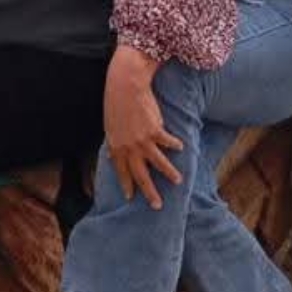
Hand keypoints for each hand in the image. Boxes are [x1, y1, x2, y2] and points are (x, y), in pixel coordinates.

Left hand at [103, 45, 182, 208]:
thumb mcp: (110, 126)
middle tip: (157, 205)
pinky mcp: (156, 131)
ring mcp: (143, 141)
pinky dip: (175, 145)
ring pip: (159, 163)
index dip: (126, 184)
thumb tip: (111, 156)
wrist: (125, 86)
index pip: (121, 171)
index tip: (130, 197)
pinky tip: (181, 147)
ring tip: (178, 181)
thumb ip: (114, 143)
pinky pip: (168, 143)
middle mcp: (129, 148)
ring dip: (169, 173)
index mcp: (116, 147)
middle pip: (141, 175)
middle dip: (149, 192)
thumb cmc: (115, 104)